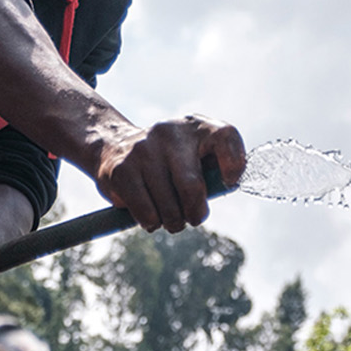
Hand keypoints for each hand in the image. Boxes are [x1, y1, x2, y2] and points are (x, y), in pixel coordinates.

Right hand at [95, 115, 246, 232]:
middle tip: (192, 218)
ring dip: (172, 222)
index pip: (225, 136)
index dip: (234, 163)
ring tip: (167, 214)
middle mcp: (170, 133)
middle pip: (191, 187)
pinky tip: (149, 214)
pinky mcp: (121, 170)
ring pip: (168, 208)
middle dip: (195, 214)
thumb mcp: (194, 155)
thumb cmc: (169, 161)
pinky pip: (146, 213)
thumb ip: (213, 171)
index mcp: (196, 127)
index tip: (229, 182)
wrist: (115, 145)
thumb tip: (225, 186)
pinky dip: (151, 222)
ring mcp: (143, 150)